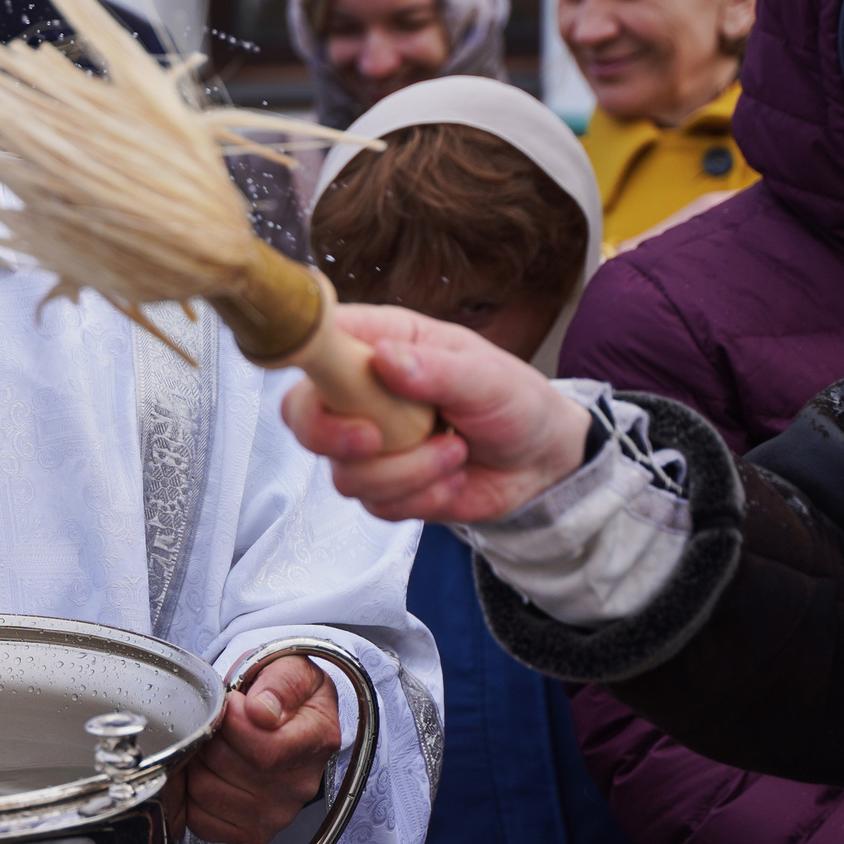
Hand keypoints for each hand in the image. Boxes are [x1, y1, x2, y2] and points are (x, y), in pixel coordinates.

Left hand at [169, 655, 339, 843]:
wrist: (283, 715)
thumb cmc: (282, 691)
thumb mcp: (289, 667)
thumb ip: (280, 683)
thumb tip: (262, 712)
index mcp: (317, 740)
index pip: (266, 750)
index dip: (233, 721)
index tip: (232, 702)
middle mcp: (302, 785)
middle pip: (227, 767)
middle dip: (212, 736)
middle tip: (222, 723)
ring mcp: (278, 814)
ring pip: (205, 790)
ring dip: (199, 763)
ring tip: (216, 745)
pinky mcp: (252, 833)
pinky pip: (199, 819)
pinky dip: (192, 795)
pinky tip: (209, 772)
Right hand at [281, 303, 591, 525]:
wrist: (541, 462)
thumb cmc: (514, 401)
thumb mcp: (488, 377)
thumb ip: (436, 369)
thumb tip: (384, 358)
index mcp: (381, 343)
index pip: (319, 339)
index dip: (305, 355)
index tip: (323, 381)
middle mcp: (363, 393)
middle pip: (302, 414)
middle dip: (332, 436)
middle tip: (375, 438)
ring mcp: (369, 444)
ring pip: (344, 471)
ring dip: (405, 472)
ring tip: (455, 451)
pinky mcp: (384, 487)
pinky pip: (376, 504)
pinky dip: (420, 497)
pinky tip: (452, 478)